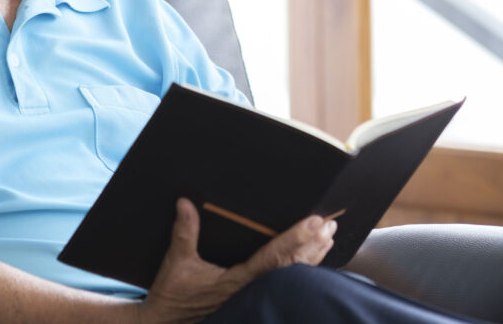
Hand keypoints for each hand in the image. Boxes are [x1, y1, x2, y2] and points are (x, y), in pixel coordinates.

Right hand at [139, 198, 336, 323]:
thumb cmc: (173, 296)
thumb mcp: (177, 262)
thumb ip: (185, 232)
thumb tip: (185, 202)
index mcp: (237, 280)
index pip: (273, 257)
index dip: (294, 238)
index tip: (312, 223)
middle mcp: (251, 290)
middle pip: (290, 266)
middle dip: (311, 245)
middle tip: (329, 224)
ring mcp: (254, 296)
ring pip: (290, 276)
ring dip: (311, 256)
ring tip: (328, 237)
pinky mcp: (253, 299)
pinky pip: (283, 283)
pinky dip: (301, 269)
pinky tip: (314, 259)